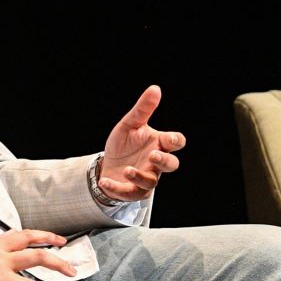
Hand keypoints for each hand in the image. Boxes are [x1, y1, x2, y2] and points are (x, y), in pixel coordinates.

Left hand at [99, 85, 186, 201]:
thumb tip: (155, 89)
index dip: (175, 141)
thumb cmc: (124, 144)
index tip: (168, 139)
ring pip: (151, 182)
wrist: (107, 164)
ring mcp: (147, 178)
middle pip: (171, 165)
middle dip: (164, 161)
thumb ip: (143, 109)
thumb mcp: (130, 124)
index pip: (176, 142)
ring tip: (127, 169)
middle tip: (152, 155)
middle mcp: (156, 163)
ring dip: (139, 176)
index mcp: (159, 144)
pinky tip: (105, 181)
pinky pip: (129, 192)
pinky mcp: (133, 191)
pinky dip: (117, 187)